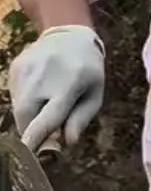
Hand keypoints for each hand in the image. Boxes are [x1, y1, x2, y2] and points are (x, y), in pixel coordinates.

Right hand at [8, 25, 104, 149]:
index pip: (48, 117)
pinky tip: (41, 91)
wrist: (69, 36)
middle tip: (46, 133)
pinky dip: (26, 103)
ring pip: (18, 108)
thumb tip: (67, 142)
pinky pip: (15, 96)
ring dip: (30, 117)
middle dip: (32, 132)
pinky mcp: (15, 68)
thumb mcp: (94, 93)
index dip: (37, 137)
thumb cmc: (88, 70)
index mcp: (68, 86)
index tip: (29, 154)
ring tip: (48, 103)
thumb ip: (81, 118)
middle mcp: (43, 78)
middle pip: (27, 116)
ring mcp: (26, 71)